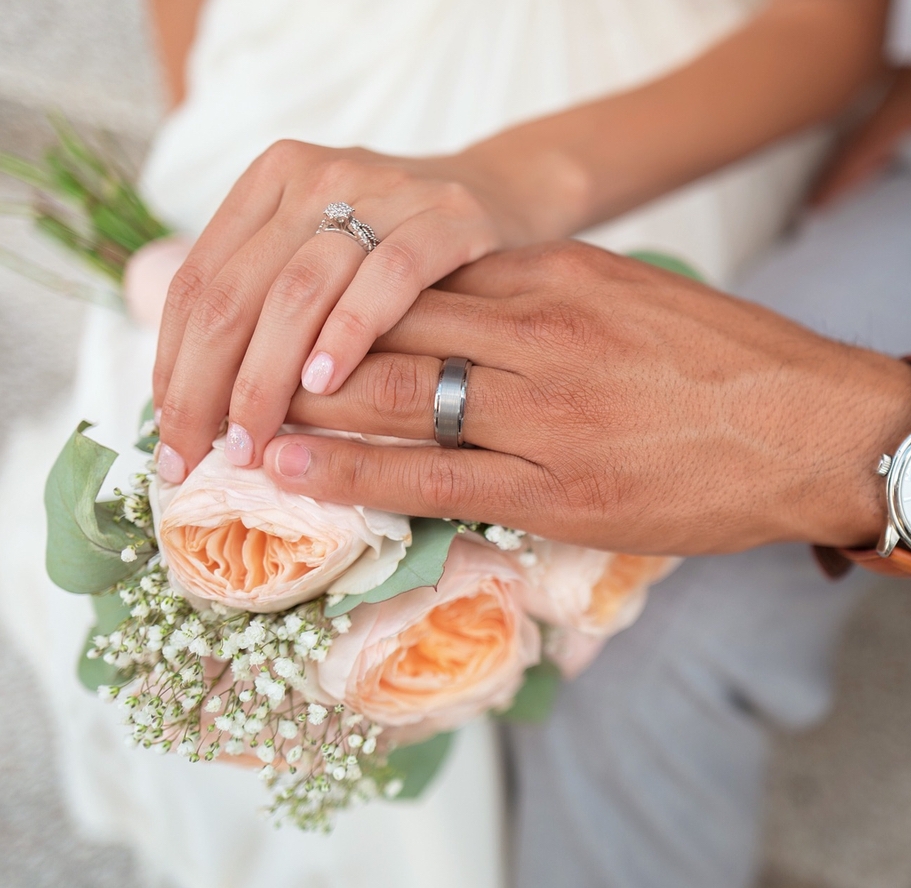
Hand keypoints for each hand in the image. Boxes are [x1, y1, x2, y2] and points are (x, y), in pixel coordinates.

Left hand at [151, 141, 558, 482]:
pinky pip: (387, 278)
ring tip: (253, 440)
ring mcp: (383, 191)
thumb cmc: (401, 250)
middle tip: (201, 456)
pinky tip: (325, 384)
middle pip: (236, 294)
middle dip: (206, 387)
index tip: (170, 438)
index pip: (198, 284)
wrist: (506, 195)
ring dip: (266, 377)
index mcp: (271, 182)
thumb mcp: (324, 256)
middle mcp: (317, 178)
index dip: (172, 367)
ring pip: (297, 291)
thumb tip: (196, 405)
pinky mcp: (446, 216)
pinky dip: (348, 333)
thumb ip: (267, 303)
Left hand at [261, 242, 910, 555]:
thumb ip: (555, 299)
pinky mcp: (559, 486)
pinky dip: (350, 471)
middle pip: (389, 324)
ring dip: (305, 404)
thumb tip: (480, 310)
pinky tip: (291, 469)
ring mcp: (547, 410)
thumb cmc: (736, 366)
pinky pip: (432, 476)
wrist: (818, 429)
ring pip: (395, 394)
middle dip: (303, 345)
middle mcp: (542, 331)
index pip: (422, 275)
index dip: (344, 296)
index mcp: (561, 277)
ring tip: (237, 417)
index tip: (292, 310)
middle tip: (233, 362)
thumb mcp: (639, 299)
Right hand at [810, 66, 910, 207]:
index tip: (812, 207)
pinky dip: (861, 157)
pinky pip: (870, 141)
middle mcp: (876, 126)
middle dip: (829, 182)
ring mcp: (882, 118)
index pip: (850, 165)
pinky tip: (868, 165)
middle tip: (812, 204)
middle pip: (845, 160)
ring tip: (829, 189)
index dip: (831, 187)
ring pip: (854, 150)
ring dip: (841, 170)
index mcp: (882, 132)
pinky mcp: (894, 110)